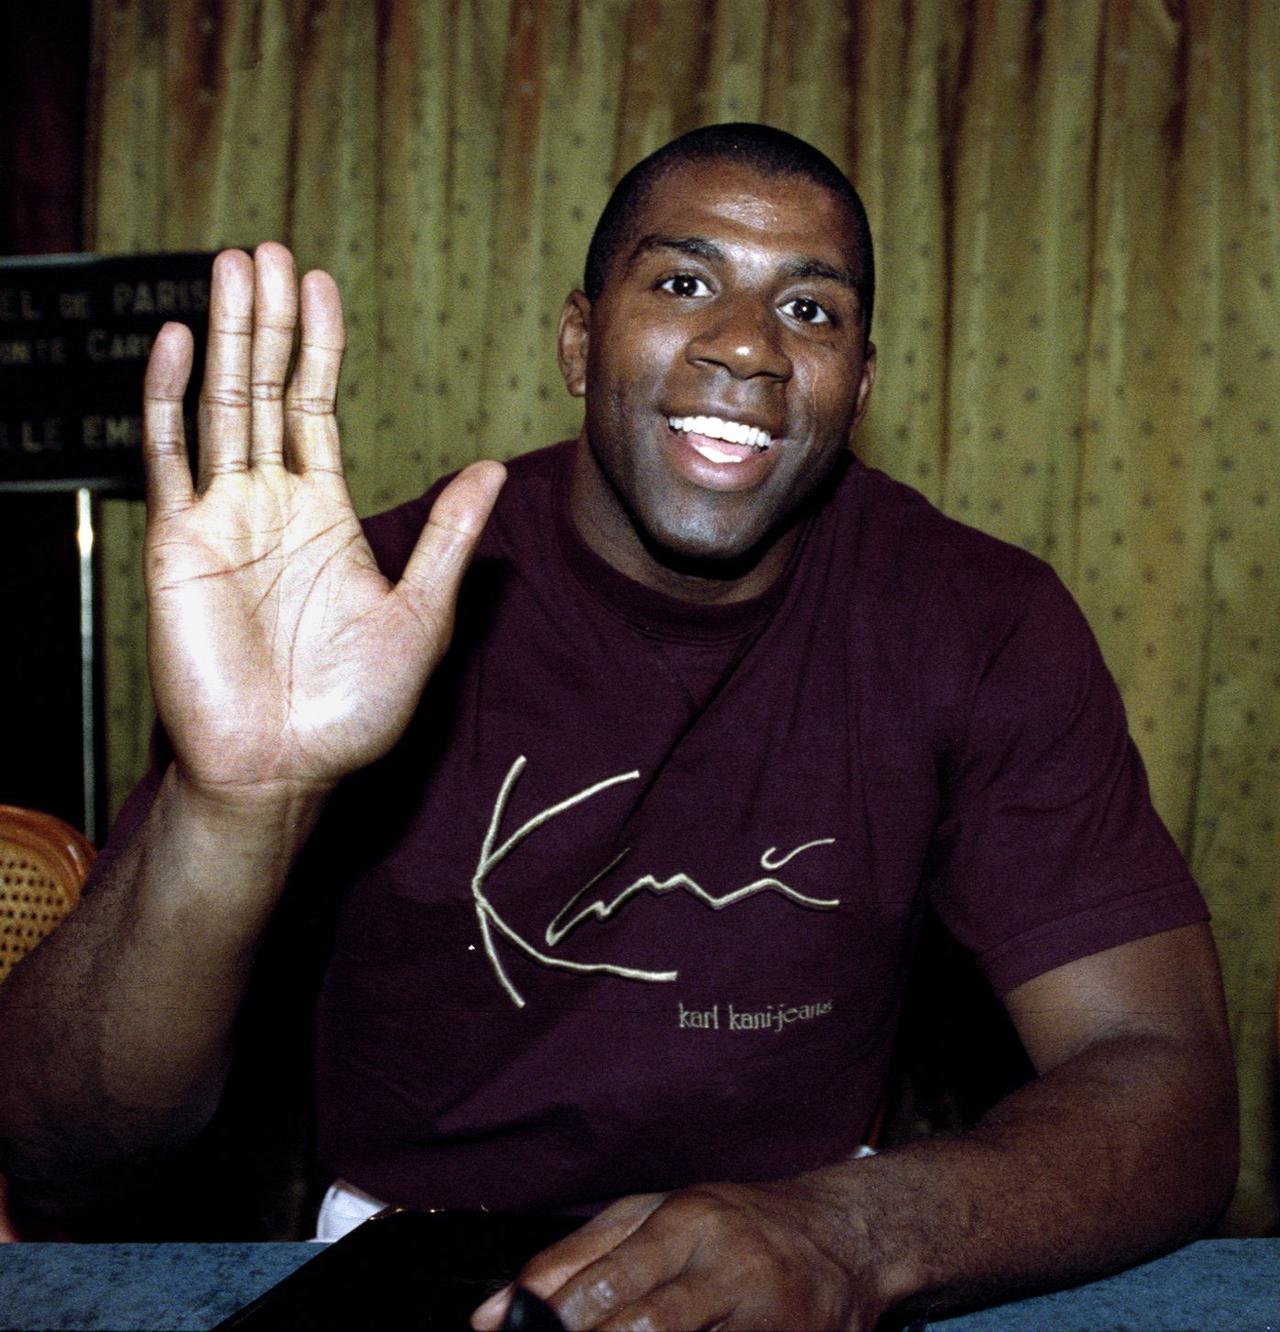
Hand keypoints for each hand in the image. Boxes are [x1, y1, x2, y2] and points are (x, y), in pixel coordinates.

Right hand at [142, 244, 503, 804]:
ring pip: (222, 406)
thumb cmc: (355, 708)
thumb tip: (492, 468)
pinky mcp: (179, 544)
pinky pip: (168, 458)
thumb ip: (448, 535)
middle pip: (266, 390)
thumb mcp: (422, 613)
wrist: (287, 767)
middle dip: (268, 321)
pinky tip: (176, 342)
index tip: (321, 285)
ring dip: (226, 336)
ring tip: (233, 267)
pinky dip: (169, 399)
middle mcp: (271, 506)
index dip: (318, 347)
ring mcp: (223, 519)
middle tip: (268, 251)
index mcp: (326, 516)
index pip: (316, 409)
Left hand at [472, 1180, 882, 1330]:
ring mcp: (768, 1317)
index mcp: (690, 1220)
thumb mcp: (654, 1217)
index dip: (558, 1324)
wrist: (844, 1236)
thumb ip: (576, 1257)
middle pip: (647, 1328)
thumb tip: (492, 1313)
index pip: (610, 1280)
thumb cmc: (734, 1225)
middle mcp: (730, 1265)